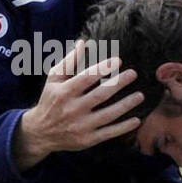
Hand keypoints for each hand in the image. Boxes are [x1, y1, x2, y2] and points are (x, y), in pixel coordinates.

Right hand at [13, 42, 143, 169]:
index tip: (118, 60)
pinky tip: (137, 120)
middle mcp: (72, 109)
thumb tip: (84, 43)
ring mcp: (81, 126)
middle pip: (100, 95)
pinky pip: (109, 133)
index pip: (86, 78)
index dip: (103, 68)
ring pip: (108, 115)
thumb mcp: (53, 80)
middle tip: (133, 73)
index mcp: (63, 92)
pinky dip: (123, 127)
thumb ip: (69, 62)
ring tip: (140, 95)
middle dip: (118, 83)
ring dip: (126, 105)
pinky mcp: (87, 140)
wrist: (41, 132)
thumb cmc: (50, 100)